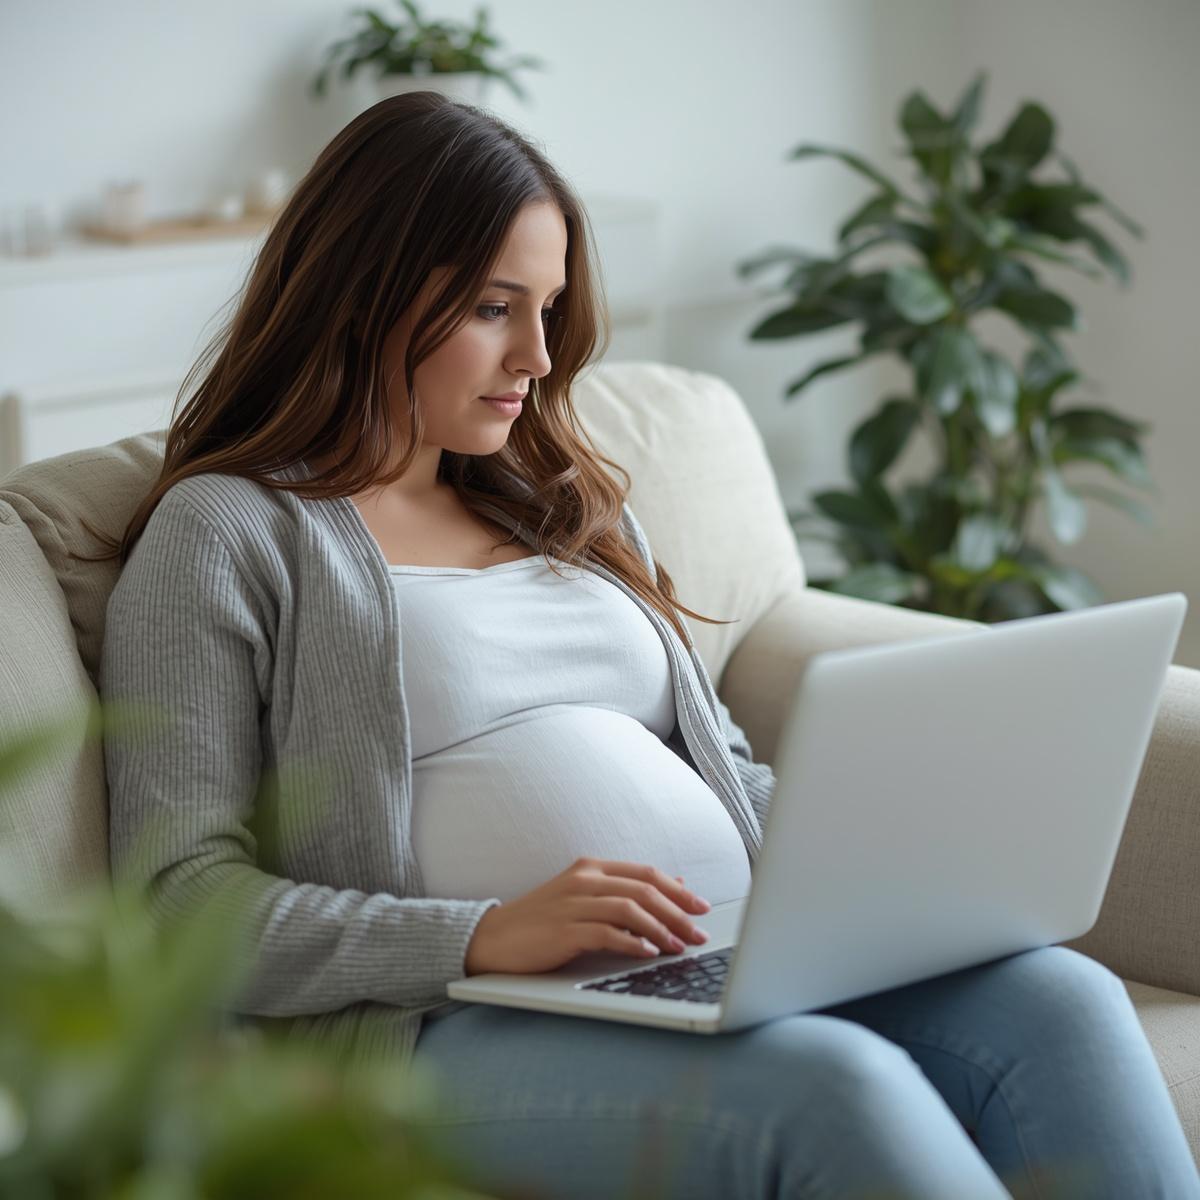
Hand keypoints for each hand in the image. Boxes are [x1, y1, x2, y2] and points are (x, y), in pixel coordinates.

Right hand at [463, 858, 711, 975]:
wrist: (493, 938)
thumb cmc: (542, 921)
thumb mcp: (585, 898)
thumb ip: (624, 892)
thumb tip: (674, 887)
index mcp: (591, 868)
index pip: (646, 873)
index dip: (678, 890)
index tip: (701, 908)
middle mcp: (585, 881)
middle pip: (644, 889)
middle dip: (678, 912)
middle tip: (699, 933)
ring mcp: (573, 903)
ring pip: (630, 908)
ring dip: (661, 928)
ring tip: (679, 946)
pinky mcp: (564, 930)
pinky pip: (606, 933)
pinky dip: (631, 942)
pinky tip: (647, 953)